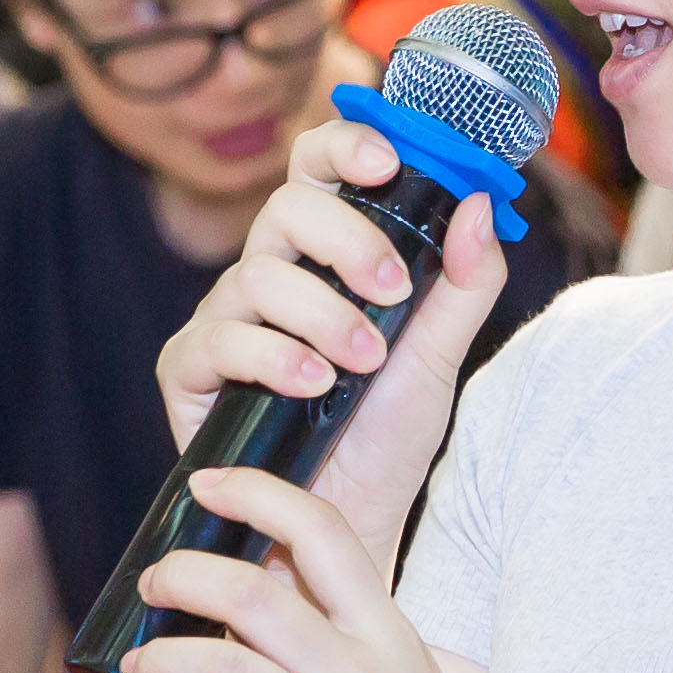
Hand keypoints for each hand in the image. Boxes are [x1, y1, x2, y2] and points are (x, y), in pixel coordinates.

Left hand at [123, 471, 531, 672]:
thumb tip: (286, 591)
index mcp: (394, 641)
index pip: (326, 534)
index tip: (209, 483)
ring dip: (164, 656)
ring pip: (223, 667)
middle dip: (183, 574)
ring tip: (144, 664)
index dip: (258, 494)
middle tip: (156, 583)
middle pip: (253, 593)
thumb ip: (364, 641)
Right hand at [153, 111, 514, 572]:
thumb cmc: (386, 440)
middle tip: (391, 289)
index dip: (345, 145)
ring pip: (258, 274)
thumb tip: (482, 203)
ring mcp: (224, 320)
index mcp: (323, 256)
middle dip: (347, 240)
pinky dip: (273, 357)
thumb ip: (465, 282)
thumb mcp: (440, 358)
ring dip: (323, 315)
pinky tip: (312, 386)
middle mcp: (269, 275)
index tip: (389, 160)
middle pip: (285, 206)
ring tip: (363, 364)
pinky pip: (219, 339)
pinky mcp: (189, 372)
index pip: (319, 169)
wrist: (349, 527)